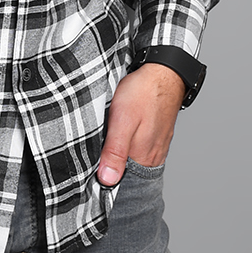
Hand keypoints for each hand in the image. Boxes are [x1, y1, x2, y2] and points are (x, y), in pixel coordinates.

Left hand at [96, 63, 184, 184]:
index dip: (103, 177)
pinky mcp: (156, 134)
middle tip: (93, 151)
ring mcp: (156, 145)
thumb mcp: (122, 120)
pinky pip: (139, 147)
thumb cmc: (143, 93)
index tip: (88, 170)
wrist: (164, 72)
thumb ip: (115, 152)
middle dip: (109, 165)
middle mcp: (152, 157)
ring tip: (104, 142)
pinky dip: (127, 144)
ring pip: (132, 159)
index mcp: (143, 158)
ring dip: (117, 154)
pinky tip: (118, 133)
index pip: (120, 180)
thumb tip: (107, 180)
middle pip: (126, 171)